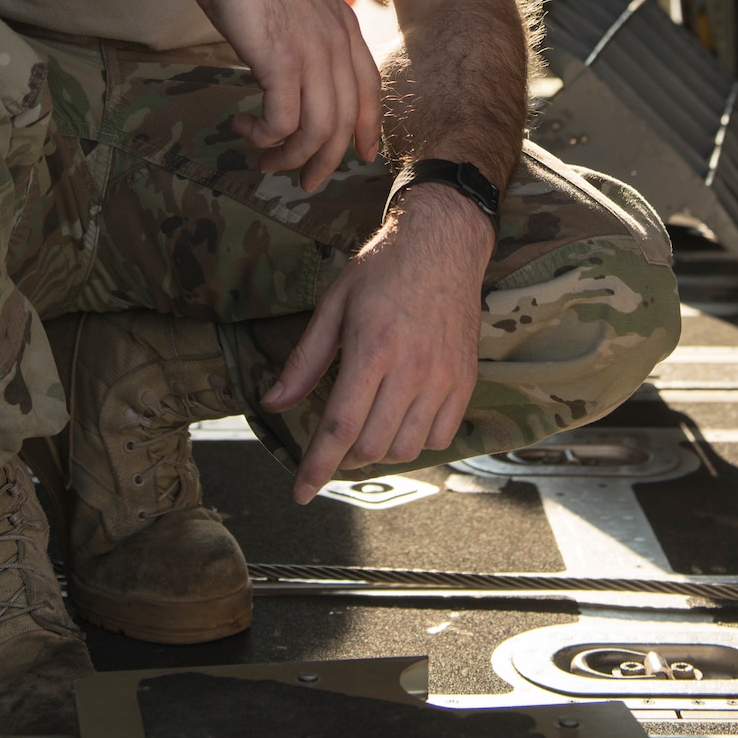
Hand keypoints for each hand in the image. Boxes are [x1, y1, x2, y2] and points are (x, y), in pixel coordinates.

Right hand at [191, 0, 381, 188]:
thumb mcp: (295, 1)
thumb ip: (305, 32)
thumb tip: (292, 67)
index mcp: (344, 28)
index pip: (370, 89)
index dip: (367, 127)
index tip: (359, 155)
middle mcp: (337, 44)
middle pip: (344, 121)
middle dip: (325, 160)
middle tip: (302, 182)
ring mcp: (312, 54)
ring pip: (317, 131)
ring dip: (289, 155)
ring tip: (263, 159)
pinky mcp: (281, 63)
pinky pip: (282, 122)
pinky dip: (263, 135)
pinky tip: (243, 127)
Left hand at [261, 183, 494, 501]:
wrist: (444, 243)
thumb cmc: (384, 268)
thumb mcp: (334, 303)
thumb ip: (305, 359)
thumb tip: (273, 403)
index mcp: (373, 347)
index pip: (340, 426)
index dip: (317, 466)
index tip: (301, 493)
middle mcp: (412, 368)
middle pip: (372, 445)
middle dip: (343, 457)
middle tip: (331, 443)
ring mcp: (443, 377)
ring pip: (406, 448)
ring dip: (378, 451)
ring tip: (364, 428)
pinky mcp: (464, 380)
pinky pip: (440, 437)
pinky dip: (414, 441)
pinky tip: (399, 419)